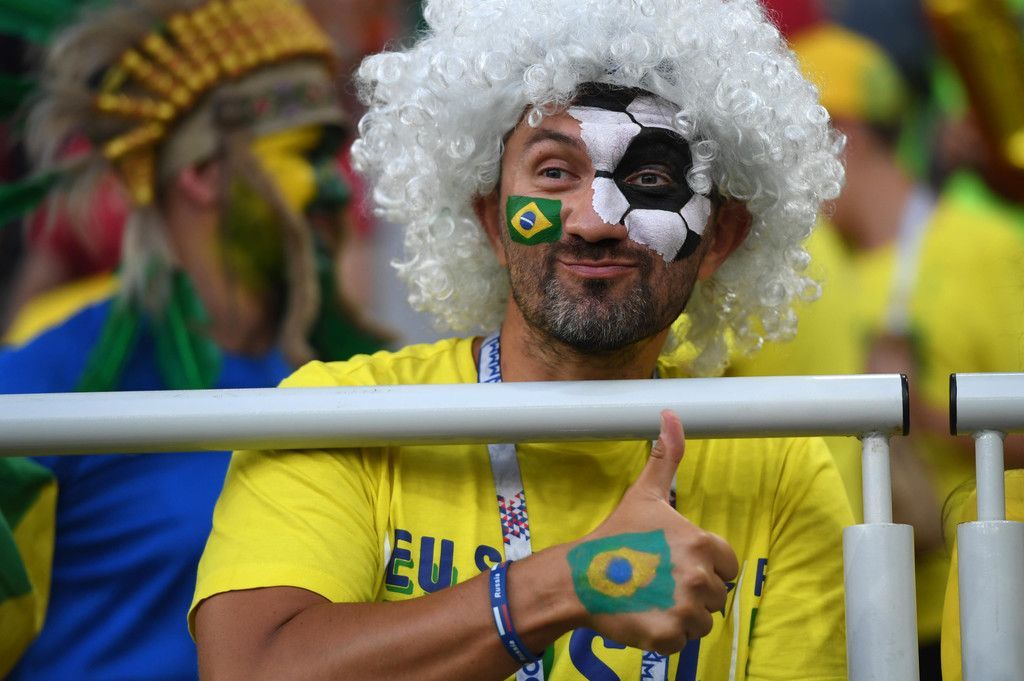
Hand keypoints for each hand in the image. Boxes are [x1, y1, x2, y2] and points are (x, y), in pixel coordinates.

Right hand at [566, 410, 738, 653]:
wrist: (579, 577)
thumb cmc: (614, 536)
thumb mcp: (644, 494)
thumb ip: (667, 457)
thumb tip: (671, 414)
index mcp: (701, 542)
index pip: (726, 565)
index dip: (703, 565)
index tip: (674, 562)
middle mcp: (699, 576)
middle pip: (714, 596)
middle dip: (690, 592)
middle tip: (657, 582)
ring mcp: (684, 608)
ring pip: (701, 622)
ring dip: (680, 616)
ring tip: (651, 600)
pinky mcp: (669, 636)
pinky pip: (682, 644)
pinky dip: (665, 637)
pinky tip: (644, 618)